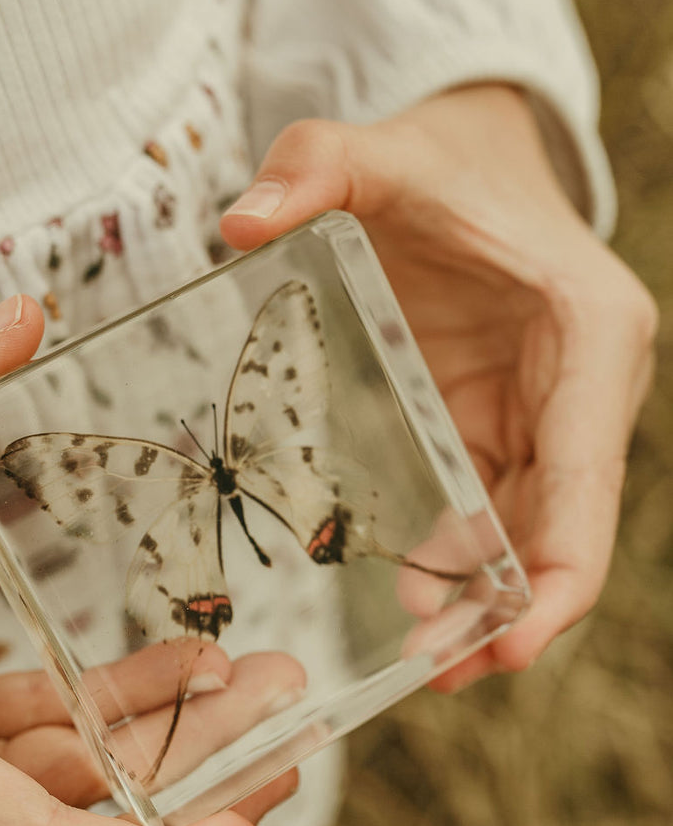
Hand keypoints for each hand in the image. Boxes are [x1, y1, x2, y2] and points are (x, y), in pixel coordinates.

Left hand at [221, 85, 656, 687]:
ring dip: (482, 602)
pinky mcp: (500, 426)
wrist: (466, 161)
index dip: (558, 574)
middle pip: (564, 527)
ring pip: (528, 534)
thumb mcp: (372, 150)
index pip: (586, 478)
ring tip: (417, 664)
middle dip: (513, 613)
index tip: (514, 647)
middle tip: (437, 676)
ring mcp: (544, 415)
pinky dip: (455, 562)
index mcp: (584, 336)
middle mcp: (581, 390)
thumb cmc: (437, 161)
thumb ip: (313, 167)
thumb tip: (238, 225)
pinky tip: (405, 603)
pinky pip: (488, 511)